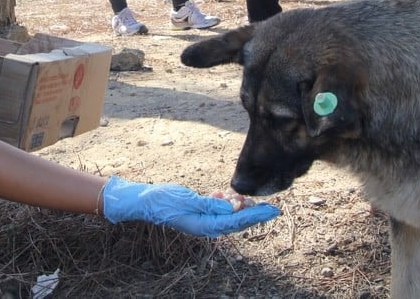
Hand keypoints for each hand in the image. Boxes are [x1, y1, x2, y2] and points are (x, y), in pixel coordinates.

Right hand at [102, 175, 279, 237]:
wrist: (145, 202)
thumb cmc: (164, 200)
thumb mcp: (188, 199)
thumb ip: (210, 204)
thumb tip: (231, 207)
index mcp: (205, 226)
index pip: (237, 220)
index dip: (256, 215)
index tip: (272, 210)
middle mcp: (207, 226)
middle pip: (237, 221)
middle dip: (255, 214)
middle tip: (273, 206)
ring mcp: (203, 221)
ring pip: (229, 215)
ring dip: (239, 206)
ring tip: (248, 198)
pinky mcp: (199, 213)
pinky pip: (218, 210)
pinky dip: (225, 202)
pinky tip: (224, 193)